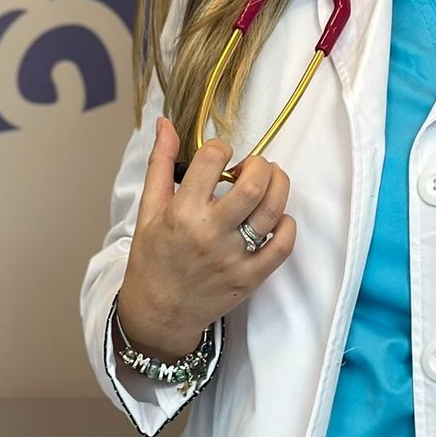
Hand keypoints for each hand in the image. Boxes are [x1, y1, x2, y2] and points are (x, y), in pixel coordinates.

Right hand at [115, 117, 296, 361]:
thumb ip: (160, 163)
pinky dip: (287, 224)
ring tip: (269, 182)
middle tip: (252, 168)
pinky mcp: (251, 278)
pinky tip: (275, 217)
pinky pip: (283, 245)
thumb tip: (165, 123)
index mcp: (182, 212)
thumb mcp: (149, 209)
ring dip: (278, 186)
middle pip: (253, 184)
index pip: (213, 159)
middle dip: (259, 164)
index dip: (221, 147)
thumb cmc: (153, 258)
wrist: (159, 313)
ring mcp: (234, 258)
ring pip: (273, 210)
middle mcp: (210, 233)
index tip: (220, 156)